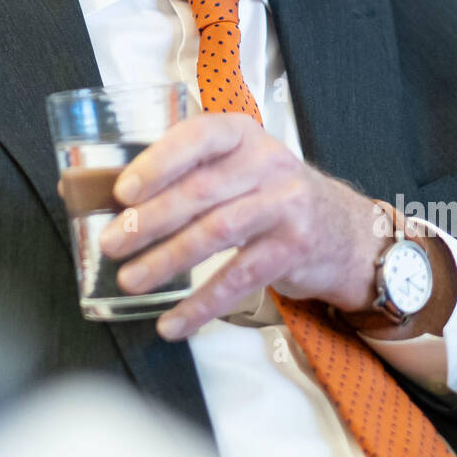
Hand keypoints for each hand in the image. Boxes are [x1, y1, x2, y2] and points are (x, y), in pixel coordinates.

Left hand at [91, 114, 386, 341]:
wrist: (345, 230)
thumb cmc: (270, 195)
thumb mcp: (239, 167)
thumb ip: (191, 174)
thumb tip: (120, 202)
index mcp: (242, 135)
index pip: (198, 137)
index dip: (158, 163)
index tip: (123, 191)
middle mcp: (266, 163)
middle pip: (200, 191)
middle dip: (149, 220)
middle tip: (112, 243)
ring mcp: (284, 206)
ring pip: (215, 233)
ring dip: (166, 260)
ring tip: (130, 280)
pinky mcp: (292, 249)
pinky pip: (238, 278)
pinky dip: (201, 303)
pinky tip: (172, 321)